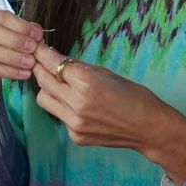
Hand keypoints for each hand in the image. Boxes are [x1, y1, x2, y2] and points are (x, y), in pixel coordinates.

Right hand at [0, 2, 42, 127]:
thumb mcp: (8, 30)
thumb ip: (21, 29)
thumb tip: (37, 32)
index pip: (0, 15)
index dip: (20, 25)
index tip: (37, 35)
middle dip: (15, 41)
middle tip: (33, 49)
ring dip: (12, 57)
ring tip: (29, 63)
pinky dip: (7, 71)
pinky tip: (22, 74)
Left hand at [32, 45, 185, 184]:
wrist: (149, 128)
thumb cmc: (133, 95)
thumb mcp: (105, 73)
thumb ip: (79, 68)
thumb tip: (57, 60)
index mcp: (86, 83)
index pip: (54, 64)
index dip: (42, 54)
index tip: (36, 48)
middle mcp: (76, 104)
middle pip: (43, 81)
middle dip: (40, 69)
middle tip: (41, 62)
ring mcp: (74, 123)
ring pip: (44, 100)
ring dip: (47, 89)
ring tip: (59, 84)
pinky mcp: (75, 137)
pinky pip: (59, 116)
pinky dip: (63, 107)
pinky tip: (77, 105)